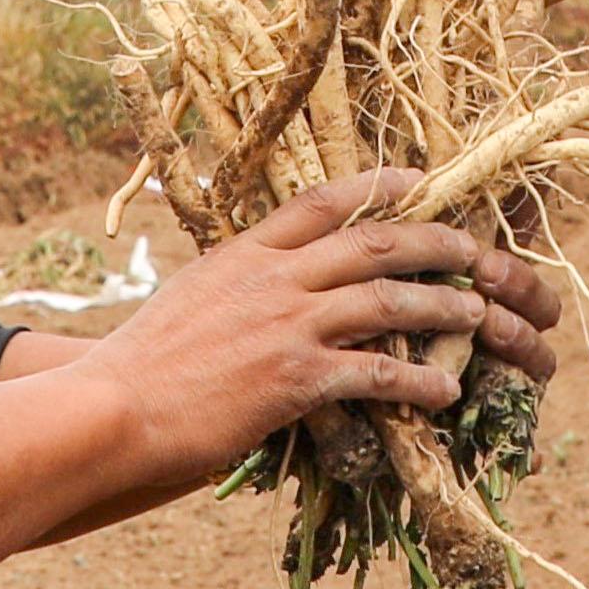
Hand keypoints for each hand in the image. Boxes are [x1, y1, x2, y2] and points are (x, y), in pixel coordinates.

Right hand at [80, 172, 559, 508]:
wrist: (111, 409)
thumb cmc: (140, 365)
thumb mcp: (188, 298)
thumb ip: (232, 284)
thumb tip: (258, 281)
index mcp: (245, 252)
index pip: (321, 202)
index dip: (377, 186)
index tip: (420, 178)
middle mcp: (272, 278)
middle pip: (374, 243)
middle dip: (434, 242)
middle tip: (472, 248)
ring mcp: (286, 325)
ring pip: (387, 302)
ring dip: (441, 308)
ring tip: (476, 316)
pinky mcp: (293, 378)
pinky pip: (376, 372)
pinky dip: (417, 382)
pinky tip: (443, 392)